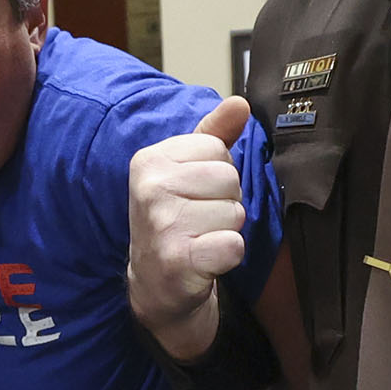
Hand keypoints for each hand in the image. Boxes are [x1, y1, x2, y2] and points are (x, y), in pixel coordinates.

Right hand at [127, 94, 251, 357]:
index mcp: (150, 159)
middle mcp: (150, 187)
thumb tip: (240, 103)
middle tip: (199, 222)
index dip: (218, 177)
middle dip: (225, 203)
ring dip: (226, 231)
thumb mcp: (187, 172)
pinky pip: (233, 245)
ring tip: (200, 240)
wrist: (155, 286)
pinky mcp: (177, 258)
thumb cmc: (175, 222)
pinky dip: (227, 257)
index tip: (195, 196)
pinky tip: (204, 261)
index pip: (219, 151)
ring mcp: (162, 223)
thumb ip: (214, 134)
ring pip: (235, 213)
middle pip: (230, 179)